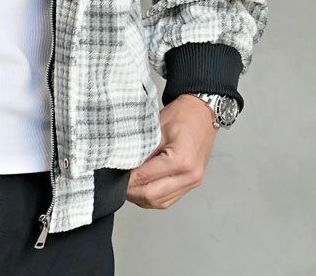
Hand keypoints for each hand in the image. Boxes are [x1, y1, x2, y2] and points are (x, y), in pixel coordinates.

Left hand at [124, 94, 216, 208]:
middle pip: (152, 197)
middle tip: (116, 181)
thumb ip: (141, 149)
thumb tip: (124, 164)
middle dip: (131, 191)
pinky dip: (152, 197)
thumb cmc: (182, 115)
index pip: (145, 178)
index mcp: (181, 161)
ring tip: (126, 185)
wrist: (202, 112)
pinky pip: (168, 199)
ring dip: (141, 197)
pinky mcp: (190, 184)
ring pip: (159, 203)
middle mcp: (189, 176)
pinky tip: (141, 188)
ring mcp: (192, 182)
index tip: (113, 174)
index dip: (127, 179)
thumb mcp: (156, 128)